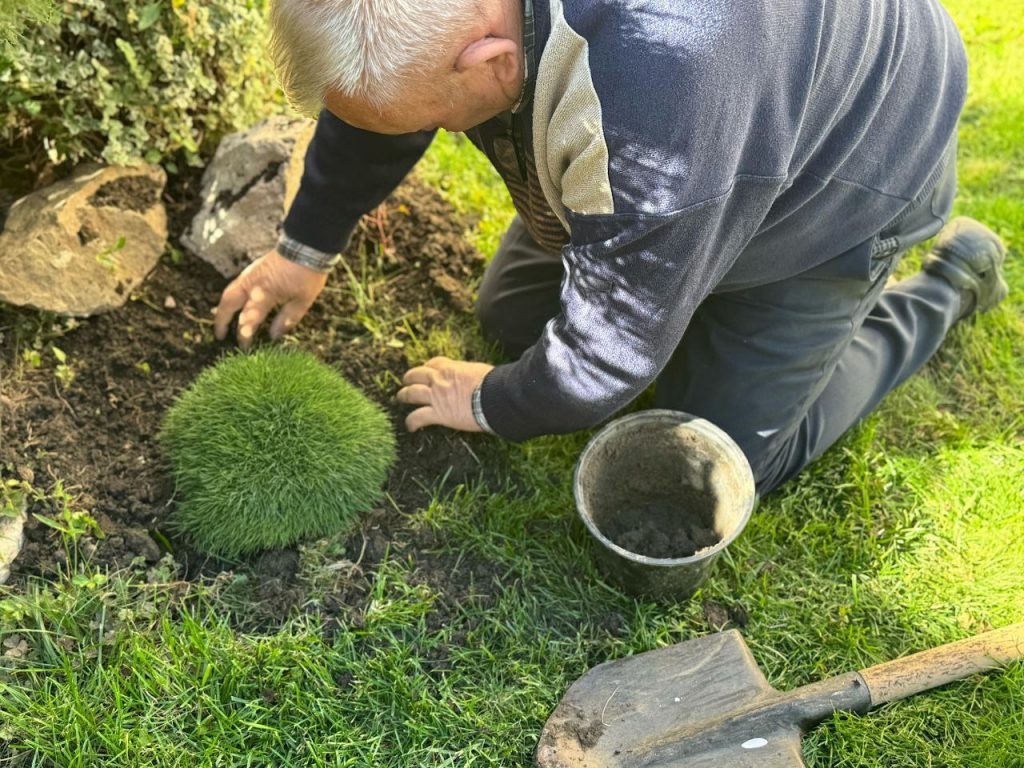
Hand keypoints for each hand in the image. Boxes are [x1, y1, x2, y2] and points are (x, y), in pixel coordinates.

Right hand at [214, 249, 328, 347]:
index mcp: (264, 294)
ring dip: (223, 308)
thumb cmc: (307, 274)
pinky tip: (235, 304)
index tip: (244, 347)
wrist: (306, 246)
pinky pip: (236, 285)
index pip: (248, 319)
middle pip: (228, 303)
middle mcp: (252, 284)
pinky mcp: (253, 269)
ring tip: (222, 321)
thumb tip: (274, 335)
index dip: (244, 334)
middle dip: (221, 320)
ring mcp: (250, 275)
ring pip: (229, 292)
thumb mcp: (303, 301)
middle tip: (220, 335)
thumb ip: (287, 319)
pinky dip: (231, 297)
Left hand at [396, 357, 494, 432]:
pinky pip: (418, 417)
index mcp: (451, 368)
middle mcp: (439, 380)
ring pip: (411, 394)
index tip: (426, 370)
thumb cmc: (493, 384)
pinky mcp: (438, 414)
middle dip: (410, 378)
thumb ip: (470, 373)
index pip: (433, 363)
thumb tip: (476, 377)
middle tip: (407, 382)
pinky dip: (411, 422)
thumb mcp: (479, 370)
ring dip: (403, 396)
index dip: (427, 367)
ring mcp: (436, 397)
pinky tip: (410, 427)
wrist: (494, 397)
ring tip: (400, 398)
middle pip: (416, 375)